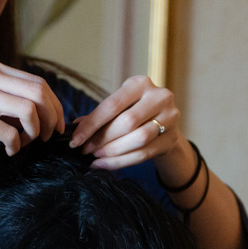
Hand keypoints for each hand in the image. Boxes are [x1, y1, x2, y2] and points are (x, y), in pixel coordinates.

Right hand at [0, 59, 64, 162]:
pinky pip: (11, 132)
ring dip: (35, 132)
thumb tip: (41, 111)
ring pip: (29, 110)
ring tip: (26, 143)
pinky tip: (9, 150)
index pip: (37, 82)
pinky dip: (16, 145)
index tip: (56, 125)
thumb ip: (5, 96)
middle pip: (39, 92)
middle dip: (51, 118)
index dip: (54, 105)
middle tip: (48, 137)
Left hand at [70, 75, 185, 174]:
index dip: (92, 125)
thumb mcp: (118, 108)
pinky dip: (122, 161)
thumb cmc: (134, 112)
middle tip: (87, 151)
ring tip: (97, 157)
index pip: (112, 105)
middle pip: (127, 122)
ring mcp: (170, 117)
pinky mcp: (172, 138)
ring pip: (138, 139)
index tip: (75, 141)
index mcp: (140, 83)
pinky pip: (144, 153)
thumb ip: (99, 116)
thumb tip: (75, 127)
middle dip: (103, 139)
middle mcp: (158, 96)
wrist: (164, 123)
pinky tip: (106, 164)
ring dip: (113, 151)